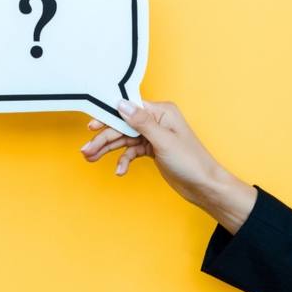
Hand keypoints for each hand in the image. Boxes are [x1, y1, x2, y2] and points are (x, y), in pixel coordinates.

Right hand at [80, 99, 256, 234]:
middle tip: (86, 150)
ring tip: (91, 158)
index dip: (108, 117)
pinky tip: (119, 171)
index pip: (128, 110)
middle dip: (103, 139)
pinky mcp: (151, 149)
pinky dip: (124, 161)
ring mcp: (153, 136)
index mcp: (161, 112)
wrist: (204, 187)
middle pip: (122, 126)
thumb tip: (122, 104)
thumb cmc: (192, 162)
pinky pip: (131, 151)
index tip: (91, 126)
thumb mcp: (163, 141)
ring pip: (123, 139)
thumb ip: (141, 122)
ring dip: (107, 150)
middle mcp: (156, 121)